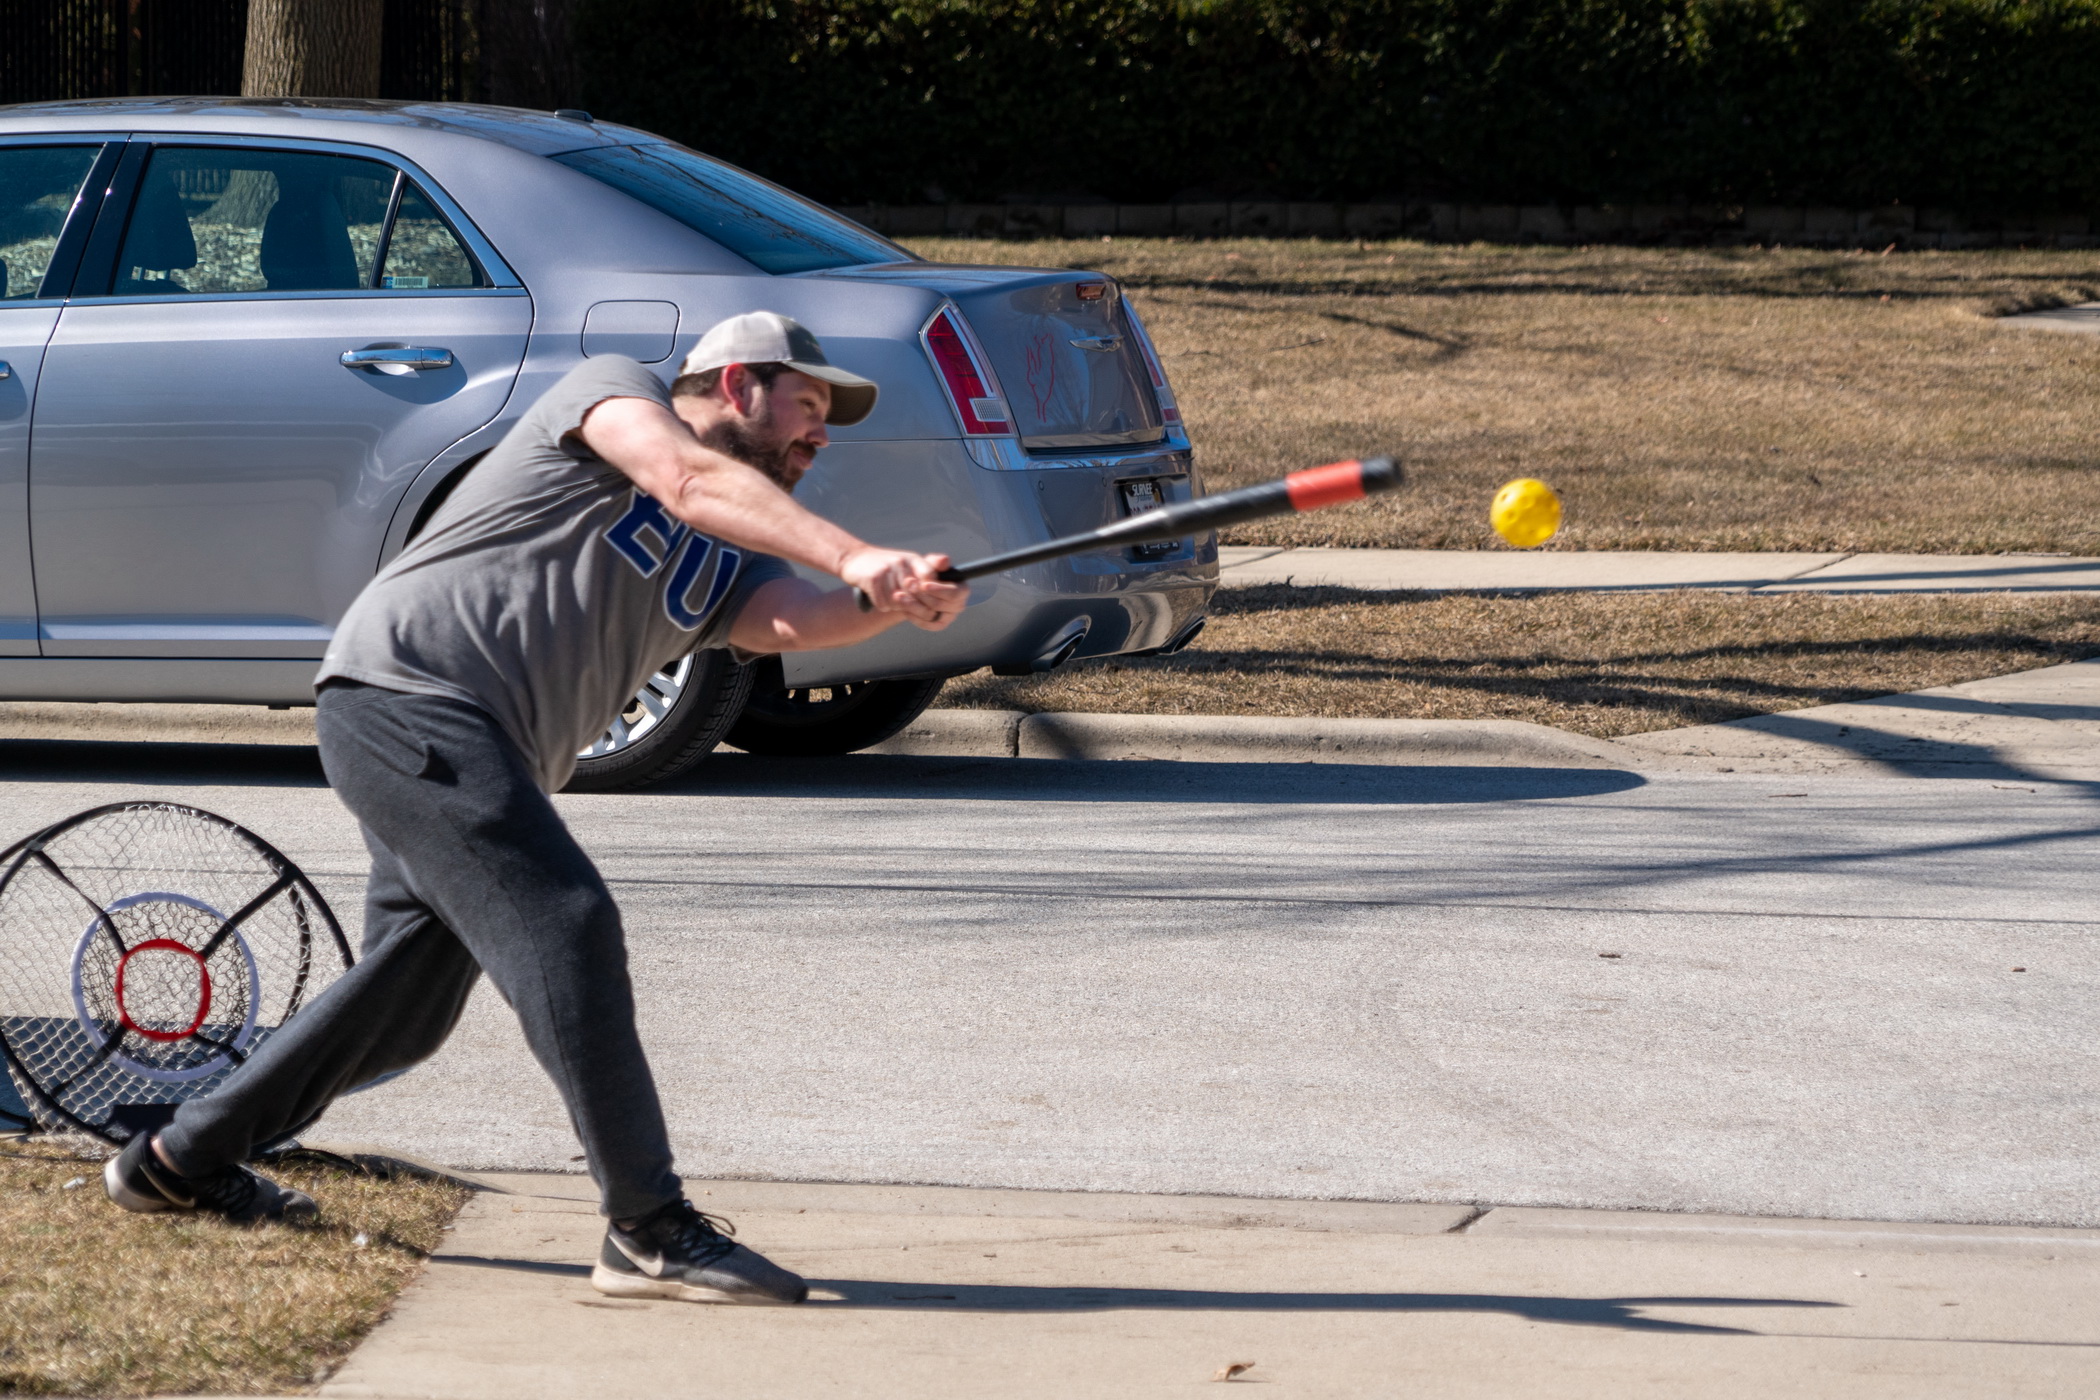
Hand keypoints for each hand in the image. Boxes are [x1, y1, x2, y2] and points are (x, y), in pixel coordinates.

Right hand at [838, 547, 969, 629]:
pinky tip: (880, 598)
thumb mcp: (908, 563)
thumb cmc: (886, 565)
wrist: (855, 559)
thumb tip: (947, 566)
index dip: (932, 593)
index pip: (930, 578)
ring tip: (891, 600)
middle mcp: (901, 562)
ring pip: (899, 601)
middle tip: (908, 607)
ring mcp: (886, 570)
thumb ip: (929, 567)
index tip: (929, 602)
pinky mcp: (872, 579)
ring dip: (896, 606)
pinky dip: (882, 605)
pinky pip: (884, 603)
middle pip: (916, 594)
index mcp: (913, 559)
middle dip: (914, 605)